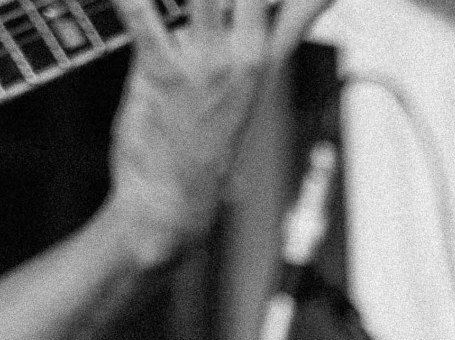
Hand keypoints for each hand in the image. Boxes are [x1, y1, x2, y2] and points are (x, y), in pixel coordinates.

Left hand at [101, 0, 339, 266]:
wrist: (173, 205)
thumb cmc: (199, 150)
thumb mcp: (238, 93)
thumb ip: (249, 45)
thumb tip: (261, 24)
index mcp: (263, 61)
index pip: (302, 7)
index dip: (312, 0)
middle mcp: (243, 58)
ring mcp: (205, 65)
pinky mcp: (162, 73)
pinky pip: (142, 17)